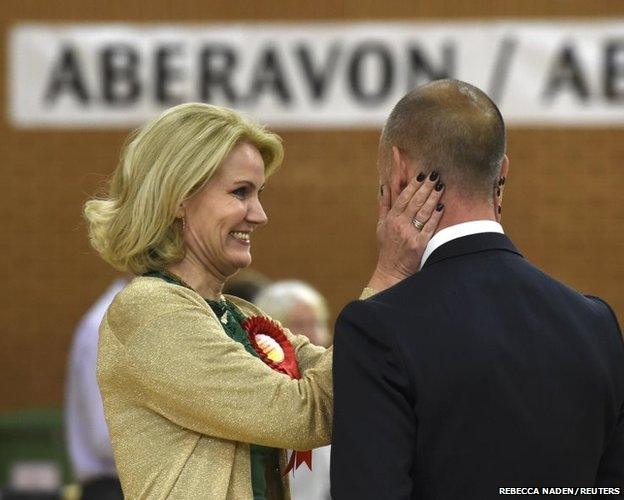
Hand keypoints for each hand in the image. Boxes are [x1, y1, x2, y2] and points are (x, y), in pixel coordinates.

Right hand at [367, 172, 444, 291]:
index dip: (413, 185)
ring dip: (433, 198)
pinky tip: (441, 207)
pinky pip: (429, 227)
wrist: (391, 271)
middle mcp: (399, 225)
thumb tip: (384, 186)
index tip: (421, 175)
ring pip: (423, 212)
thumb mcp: (381, 225)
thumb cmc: (387, 248)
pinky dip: (435, 216)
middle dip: (426, 187)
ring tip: (441, 186)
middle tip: (435, 175)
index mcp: (390, 219)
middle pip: (415, 202)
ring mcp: (410, 234)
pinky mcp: (419, 245)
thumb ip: (384, 205)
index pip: (403, 197)